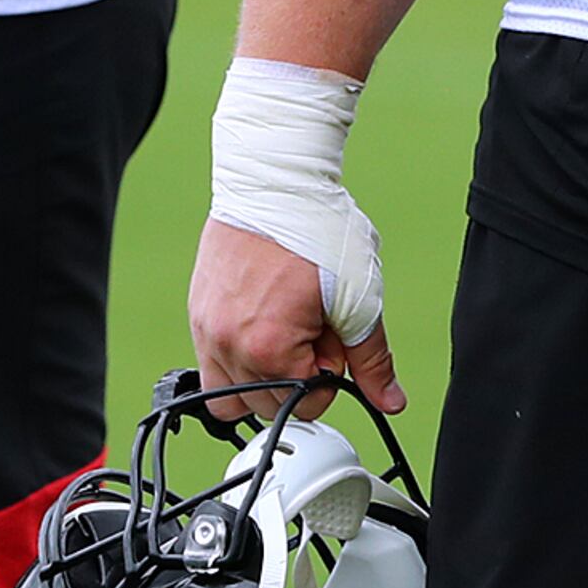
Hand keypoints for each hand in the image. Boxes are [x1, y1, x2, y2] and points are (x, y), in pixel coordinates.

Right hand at [187, 216, 403, 417]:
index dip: (328, 376)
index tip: (331, 337)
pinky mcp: (197, 313)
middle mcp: (225, 345)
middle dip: (295, 377)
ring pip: (230, 395)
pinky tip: (264, 322)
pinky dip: (239, 358)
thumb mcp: (360, 301)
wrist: (275, 180)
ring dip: (262, 378)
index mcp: (267, 348)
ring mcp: (205, 329)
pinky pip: (211, 364)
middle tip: (312, 329)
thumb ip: (372, 360)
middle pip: (266, 406)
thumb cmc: (317, 231)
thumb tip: (390, 401)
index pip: (303, 405)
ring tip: (285, 333)